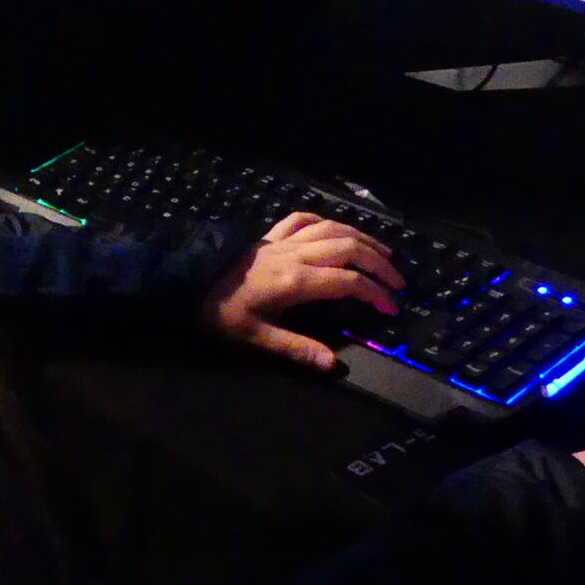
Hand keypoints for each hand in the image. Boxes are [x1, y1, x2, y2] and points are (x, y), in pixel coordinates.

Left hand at [203, 211, 405, 373]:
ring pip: (332, 228)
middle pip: (349, 248)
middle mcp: (295, 254)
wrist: (186, 280)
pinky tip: (337, 229)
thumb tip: (333, 365)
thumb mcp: (257, 337)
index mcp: (296, 281)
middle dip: (379, 262)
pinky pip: (303, 219)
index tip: (391, 307)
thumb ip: (297, 349)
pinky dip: (326, 221)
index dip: (374, 293)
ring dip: (362, 238)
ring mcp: (283, 240)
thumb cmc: (221, 311)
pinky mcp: (270, 234)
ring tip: (383, 253)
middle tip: (398, 281)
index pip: (348, 282)